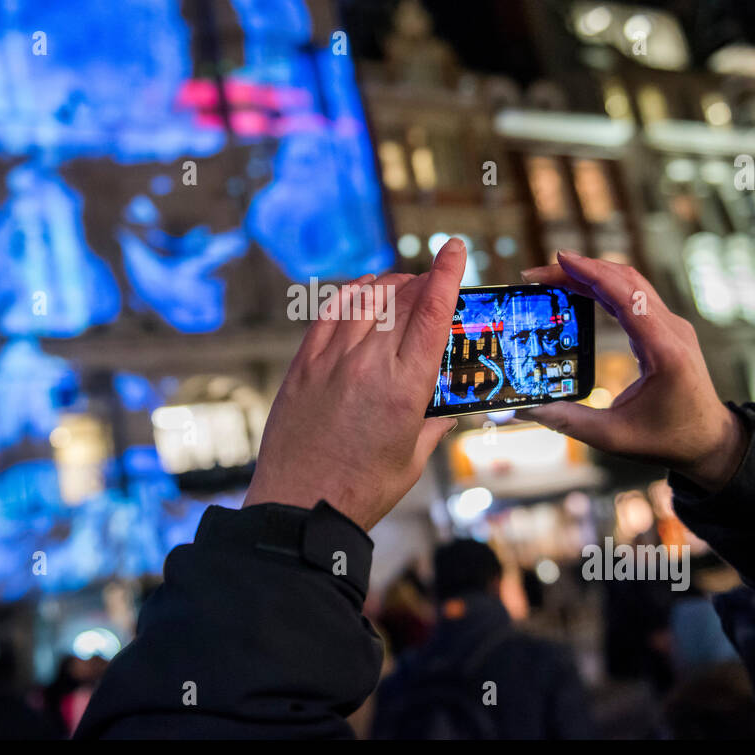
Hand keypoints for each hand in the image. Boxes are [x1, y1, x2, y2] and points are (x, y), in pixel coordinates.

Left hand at [243, 239, 467, 529]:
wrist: (299, 506)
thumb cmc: (362, 489)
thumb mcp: (413, 458)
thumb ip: (435, 423)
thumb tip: (449, 406)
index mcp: (404, 389)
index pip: (431, 313)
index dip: (447, 274)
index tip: (455, 248)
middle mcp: (367, 364)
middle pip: (401, 298)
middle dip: (422, 281)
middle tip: (434, 283)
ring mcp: (330, 360)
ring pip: (365, 297)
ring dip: (389, 284)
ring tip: (402, 288)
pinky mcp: (303, 364)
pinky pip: (329, 312)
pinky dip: (352, 294)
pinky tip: (363, 292)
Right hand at [522, 251, 747, 491]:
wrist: (710, 441)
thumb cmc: (669, 440)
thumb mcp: (615, 438)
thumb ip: (570, 421)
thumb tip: (528, 409)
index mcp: (664, 351)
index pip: (626, 296)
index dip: (591, 273)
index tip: (559, 260)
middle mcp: (672, 330)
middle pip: (625, 281)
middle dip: (581, 270)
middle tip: (539, 274)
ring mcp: (672, 326)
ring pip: (630, 283)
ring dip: (592, 275)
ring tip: (553, 277)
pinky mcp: (667, 330)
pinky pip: (634, 297)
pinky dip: (604, 287)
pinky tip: (579, 290)